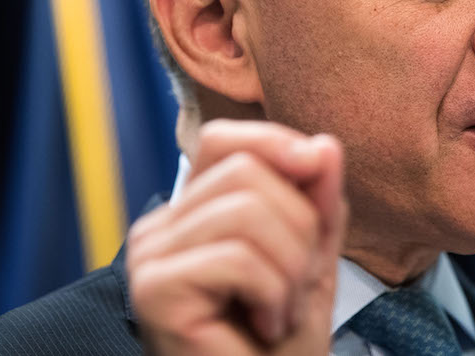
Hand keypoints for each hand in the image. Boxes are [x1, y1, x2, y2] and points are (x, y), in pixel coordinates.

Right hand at [126, 120, 346, 354]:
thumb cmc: (281, 342)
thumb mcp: (313, 255)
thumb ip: (317, 200)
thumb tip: (324, 145)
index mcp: (191, 212)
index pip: (223, 139)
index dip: (276, 144)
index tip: (317, 171)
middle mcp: (160, 228)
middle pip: (245, 170)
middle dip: (300, 224)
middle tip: (298, 284)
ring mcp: (150, 258)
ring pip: (246, 210)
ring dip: (291, 265)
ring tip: (283, 309)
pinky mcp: (154, 290)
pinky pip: (237, 258)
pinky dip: (273, 293)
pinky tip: (265, 326)